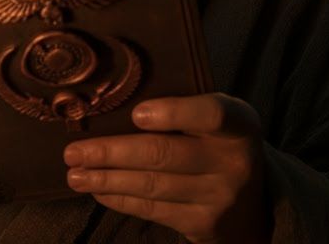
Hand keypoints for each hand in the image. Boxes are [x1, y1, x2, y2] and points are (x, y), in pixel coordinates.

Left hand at [63, 93, 270, 243]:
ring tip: (75, 173)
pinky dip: (119, 198)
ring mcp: (219, 197)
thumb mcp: (215, 121)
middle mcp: (235, 162)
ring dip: (106, 178)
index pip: (211, 114)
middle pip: (164, 154)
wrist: (255, 203)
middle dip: (112, 152)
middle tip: (73, 152)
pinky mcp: (203, 224)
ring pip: (152, 185)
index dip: (173, 113)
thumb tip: (113, 104)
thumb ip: (182, 109)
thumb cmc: (219, 145)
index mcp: (240, 124)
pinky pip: (152, 209)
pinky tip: (98, 189)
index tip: (136, 113)